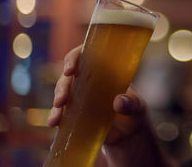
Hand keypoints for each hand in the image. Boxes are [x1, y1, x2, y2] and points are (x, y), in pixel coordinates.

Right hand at [47, 45, 171, 166]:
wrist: (130, 137)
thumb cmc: (136, 114)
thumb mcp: (138, 107)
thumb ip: (132, 103)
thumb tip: (118, 101)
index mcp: (104, 71)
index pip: (86, 55)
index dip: (75, 58)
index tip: (70, 69)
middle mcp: (89, 81)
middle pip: (69, 75)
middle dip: (62, 86)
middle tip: (61, 100)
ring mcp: (80, 97)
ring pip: (62, 93)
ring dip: (57, 103)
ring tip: (56, 118)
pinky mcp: (75, 113)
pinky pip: (61, 111)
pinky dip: (56, 116)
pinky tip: (53, 123)